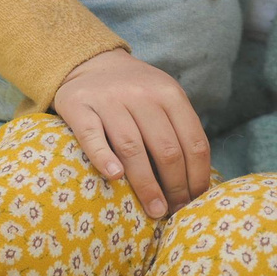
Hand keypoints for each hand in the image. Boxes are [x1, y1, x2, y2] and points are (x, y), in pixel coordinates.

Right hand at [51, 49, 212, 218]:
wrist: (90, 62)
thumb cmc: (134, 92)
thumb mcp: (163, 98)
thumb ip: (179, 128)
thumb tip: (196, 182)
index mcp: (169, 94)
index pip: (193, 141)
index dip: (197, 176)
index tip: (195, 200)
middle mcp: (142, 95)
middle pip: (166, 148)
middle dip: (175, 186)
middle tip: (174, 212)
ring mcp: (109, 99)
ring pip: (132, 146)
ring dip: (146, 184)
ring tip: (155, 210)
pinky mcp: (79, 106)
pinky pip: (92, 136)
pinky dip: (103, 157)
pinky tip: (115, 177)